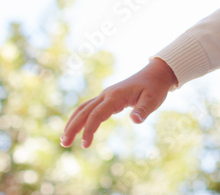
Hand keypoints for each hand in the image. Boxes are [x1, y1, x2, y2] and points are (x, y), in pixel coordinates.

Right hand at [60, 57, 177, 147]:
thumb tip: (135, 121)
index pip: (96, 115)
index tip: (85, 145)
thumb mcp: (153, 99)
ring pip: (83, 108)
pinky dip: (80, 117)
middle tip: (64, 144)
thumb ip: (143, 110)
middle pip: (84, 111)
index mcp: (115, 96)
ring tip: (64, 139)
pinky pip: (89, 107)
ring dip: (73, 122)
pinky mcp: (108, 97)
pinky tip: (77, 127)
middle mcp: (107, 94)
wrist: (156, 74)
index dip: (89, 130)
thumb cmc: (155, 88)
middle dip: (72, 127)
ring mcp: (106, 95)